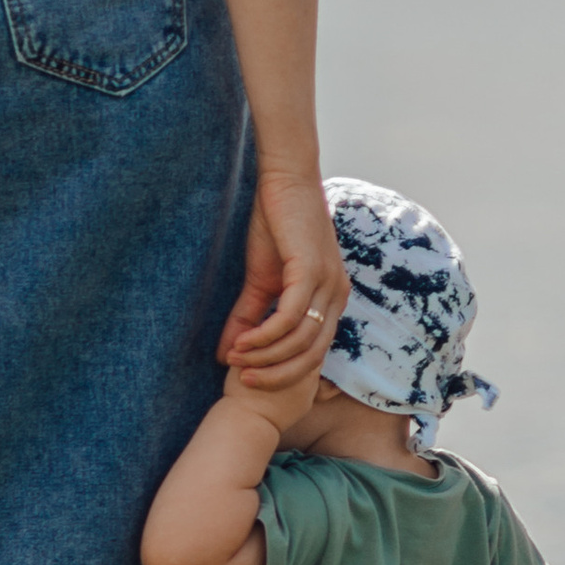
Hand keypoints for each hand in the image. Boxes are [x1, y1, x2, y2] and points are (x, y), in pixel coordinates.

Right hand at [217, 165, 348, 396]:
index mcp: (331, 299)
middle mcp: (337, 295)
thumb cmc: (276, 226)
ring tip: (237, 362)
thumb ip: (249, 317)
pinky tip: (243, 341)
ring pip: (301, 340)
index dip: (283, 372)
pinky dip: (266, 334)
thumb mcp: (259, 280)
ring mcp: (328, 284)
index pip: (313, 352)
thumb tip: (227, 354)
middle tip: (243, 382)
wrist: (285, 181)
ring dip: (267, 357)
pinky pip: (291, 316)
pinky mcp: (312, 270)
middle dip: (277, 375)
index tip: (250, 379)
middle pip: (311, 356)